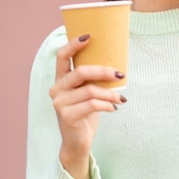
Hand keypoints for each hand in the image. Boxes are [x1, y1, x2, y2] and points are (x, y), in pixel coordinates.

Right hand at [50, 35, 126, 178]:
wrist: (77, 142)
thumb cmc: (85, 112)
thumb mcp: (88, 92)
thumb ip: (92, 79)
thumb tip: (116, 64)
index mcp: (61, 79)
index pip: (62, 56)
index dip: (73, 45)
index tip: (89, 36)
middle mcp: (57, 89)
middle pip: (80, 72)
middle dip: (103, 71)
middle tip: (120, 74)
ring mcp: (60, 103)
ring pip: (90, 90)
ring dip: (110, 93)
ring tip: (121, 99)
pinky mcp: (67, 116)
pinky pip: (92, 105)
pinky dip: (106, 105)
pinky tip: (113, 108)